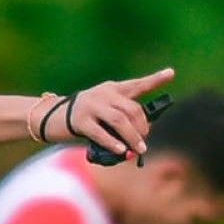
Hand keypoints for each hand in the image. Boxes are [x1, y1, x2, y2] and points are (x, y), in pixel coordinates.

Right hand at [48, 68, 174, 155]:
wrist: (52, 116)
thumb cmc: (85, 116)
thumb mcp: (103, 109)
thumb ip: (120, 120)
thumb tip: (136, 142)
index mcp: (112, 89)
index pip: (137, 84)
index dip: (155, 79)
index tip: (171, 73)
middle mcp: (103, 94)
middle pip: (131, 109)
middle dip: (142, 126)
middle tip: (144, 140)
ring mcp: (91, 106)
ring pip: (119, 120)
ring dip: (132, 136)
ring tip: (138, 149)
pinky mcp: (80, 121)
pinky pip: (100, 133)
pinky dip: (113, 143)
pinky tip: (121, 150)